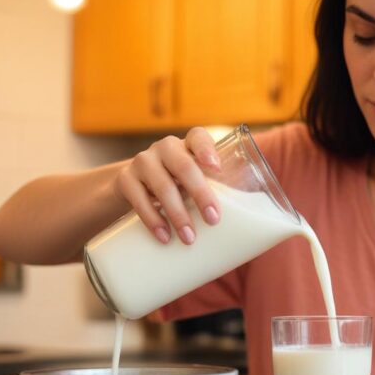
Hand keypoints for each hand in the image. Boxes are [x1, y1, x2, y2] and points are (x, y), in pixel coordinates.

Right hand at [113, 127, 221, 244]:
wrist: (132, 189)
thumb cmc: (177, 189)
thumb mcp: (193, 185)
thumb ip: (216, 196)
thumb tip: (249, 234)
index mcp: (187, 146)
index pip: (198, 136)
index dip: (207, 150)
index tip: (217, 169)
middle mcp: (165, 149)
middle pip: (184, 166)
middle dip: (201, 194)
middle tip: (213, 220)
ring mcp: (143, 162)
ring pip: (162, 185)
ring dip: (178, 214)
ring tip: (189, 238)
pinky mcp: (125, 180)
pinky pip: (138, 199)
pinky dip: (153, 220)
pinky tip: (164, 236)